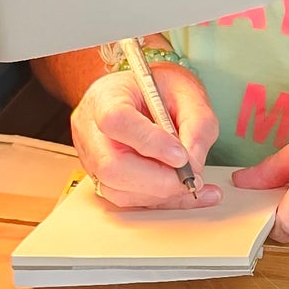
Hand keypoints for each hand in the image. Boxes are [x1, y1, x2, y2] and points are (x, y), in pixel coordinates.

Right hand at [71, 61, 221, 208]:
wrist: (144, 93)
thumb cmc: (160, 87)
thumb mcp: (188, 92)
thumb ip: (197, 125)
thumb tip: (193, 163)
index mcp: (106, 96)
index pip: (117, 121)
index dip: (150, 143)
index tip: (181, 156)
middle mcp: (91, 129)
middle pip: (111, 166)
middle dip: (158, 180)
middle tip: (191, 178)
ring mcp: (92, 156)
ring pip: (117, 190)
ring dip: (159, 194)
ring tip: (192, 184)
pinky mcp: (102, 177)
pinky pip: (127, 199)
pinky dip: (159, 200)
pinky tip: (184, 193)